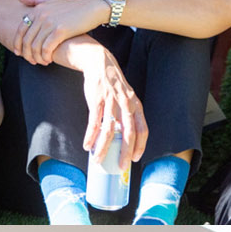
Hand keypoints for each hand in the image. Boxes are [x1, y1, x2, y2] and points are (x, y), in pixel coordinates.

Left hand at [14, 0, 104, 64]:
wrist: (93, 8)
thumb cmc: (74, 6)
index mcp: (37, 9)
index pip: (20, 30)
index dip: (17, 43)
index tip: (19, 53)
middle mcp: (41, 15)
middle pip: (26, 40)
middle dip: (27, 54)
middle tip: (32, 61)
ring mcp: (50, 23)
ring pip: (35, 46)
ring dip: (36, 58)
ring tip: (42, 62)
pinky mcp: (60, 31)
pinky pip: (46, 48)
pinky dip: (45, 57)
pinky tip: (49, 60)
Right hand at [80, 50, 147, 168]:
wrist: (100, 64)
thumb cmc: (114, 86)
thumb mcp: (126, 98)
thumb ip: (127, 115)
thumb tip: (123, 138)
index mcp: (136, 106)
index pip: (143, 129)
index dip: (140, 146)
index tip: (135, 158)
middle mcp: (126, 105)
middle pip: (128, 133)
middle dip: (125, 152)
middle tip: (120, 167)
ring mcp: (111, 103)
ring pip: (109, 131)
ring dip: (103, 148)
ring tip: (97, 160)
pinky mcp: (97, 101)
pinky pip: (94, 123)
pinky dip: (91, 136)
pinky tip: (87, 146)